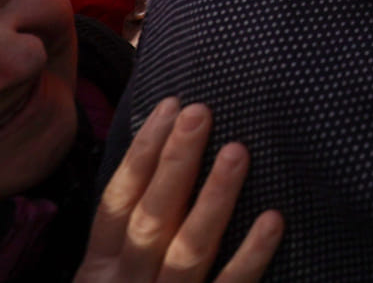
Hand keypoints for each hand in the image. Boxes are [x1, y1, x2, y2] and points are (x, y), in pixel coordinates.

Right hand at [76, 99, 281, 282]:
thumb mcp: (111, 275)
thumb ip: (133, 234)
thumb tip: (166, 160)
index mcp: (100, 268)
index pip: (117, 202)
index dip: (142, 153)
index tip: (170, 106)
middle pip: (151, 218)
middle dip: (174, 162)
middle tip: (201, 112)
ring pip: (188, 250)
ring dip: (213, 199)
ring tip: (237, 151)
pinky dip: (250, 256)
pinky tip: (273, 219)